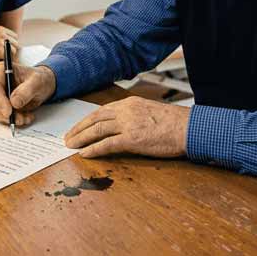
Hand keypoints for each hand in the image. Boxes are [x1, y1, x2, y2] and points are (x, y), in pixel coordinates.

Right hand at [0, 26, 18, 61]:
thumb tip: (8, 44)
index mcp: (0, 29)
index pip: (14, 36)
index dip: (11, 44)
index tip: (5, 50)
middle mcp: (3, 33)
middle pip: (16, 43)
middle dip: (11, 50)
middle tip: (2, 56)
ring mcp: (2, 41)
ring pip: (14, 50)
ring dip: (8, 55)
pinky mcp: (0, 50)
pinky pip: (9, 56)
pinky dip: (4, 59)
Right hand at [0, 63, 55, 125]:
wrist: (41, 85)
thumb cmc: (39, 79)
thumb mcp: (37, 82)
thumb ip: (26, 91)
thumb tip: (14, 103)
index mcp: (1, 70)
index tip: (8, 112)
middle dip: (5, 114)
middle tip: (20, 119)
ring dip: (10, 119)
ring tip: (26, 118)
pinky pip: (0, 117)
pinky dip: (12, 120)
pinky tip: (24, 117)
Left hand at [64, 96, 190, 158]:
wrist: (189, 128)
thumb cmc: (174, 123)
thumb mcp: (150, 112)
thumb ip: (135, 116)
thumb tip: (124, 126)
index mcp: (130, 103)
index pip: (102, 110)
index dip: (87, 120)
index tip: (78, 127)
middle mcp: (126, 111)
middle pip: (95, 118)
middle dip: (79, 128)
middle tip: (67, 137)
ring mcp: (128, 124)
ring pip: (97, 130)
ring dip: (81, 138)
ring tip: (71, 146)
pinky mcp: (132, 139)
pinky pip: (107, 144)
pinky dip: (93, 149)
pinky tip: (84, 154)